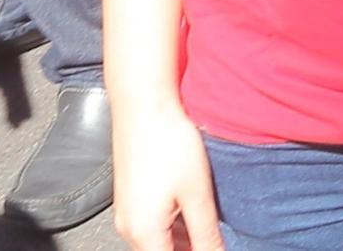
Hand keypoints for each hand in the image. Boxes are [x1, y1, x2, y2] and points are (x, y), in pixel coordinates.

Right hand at [108, 85, 222, 250]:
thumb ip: (206, 233)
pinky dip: (173, 226)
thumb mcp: (197, 193)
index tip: (216, 248)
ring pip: (158, 241)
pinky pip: (152, 225)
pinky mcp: (129, 197)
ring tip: (209, 228)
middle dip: (190, 250)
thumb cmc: (170, 144)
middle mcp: (129, 228)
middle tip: (215, 239)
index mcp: (144, 233)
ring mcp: (126, 213)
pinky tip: (194, 212)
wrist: (143, 106)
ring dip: (182, 241)